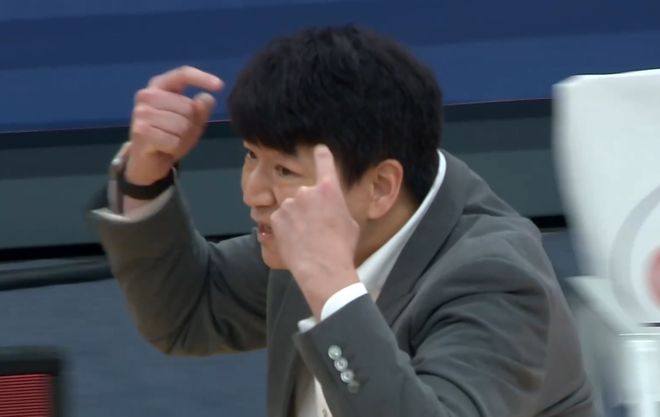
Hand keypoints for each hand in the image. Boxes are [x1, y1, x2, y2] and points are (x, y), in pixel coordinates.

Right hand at [126, 66, 222, 184]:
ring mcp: (142, 112)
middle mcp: (147, 95)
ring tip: (171, 141)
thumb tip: (207, 98)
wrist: (147, 161)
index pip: (183, 74)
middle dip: (191, 125)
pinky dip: (175, 148)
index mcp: (160, 86)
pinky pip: (174, 141)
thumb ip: (201, 109)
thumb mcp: (192, 122)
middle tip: (178, 134)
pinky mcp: (141, 131)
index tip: (220, 86)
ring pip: (182, 125)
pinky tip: (164, 148)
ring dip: (182, 138)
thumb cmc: (170, 136)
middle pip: (188, 107)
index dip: (202, 78)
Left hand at [270, 145, 360, 316]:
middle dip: (309, 207)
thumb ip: (337, 207)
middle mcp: (307, 191)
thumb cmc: (341, 247)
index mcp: (330, 189)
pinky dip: (285, 228)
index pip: (324, 161)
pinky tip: (295, 241)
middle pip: (306, 194)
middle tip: (316, 227)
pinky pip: (281, 219)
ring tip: (306, 238)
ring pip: (292, 208)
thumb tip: (333, 209)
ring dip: (296, 218)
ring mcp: (290, 204)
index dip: (322, 154)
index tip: (319, 149)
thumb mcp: (349, 223)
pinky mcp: (277, 217)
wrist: (322, 267)